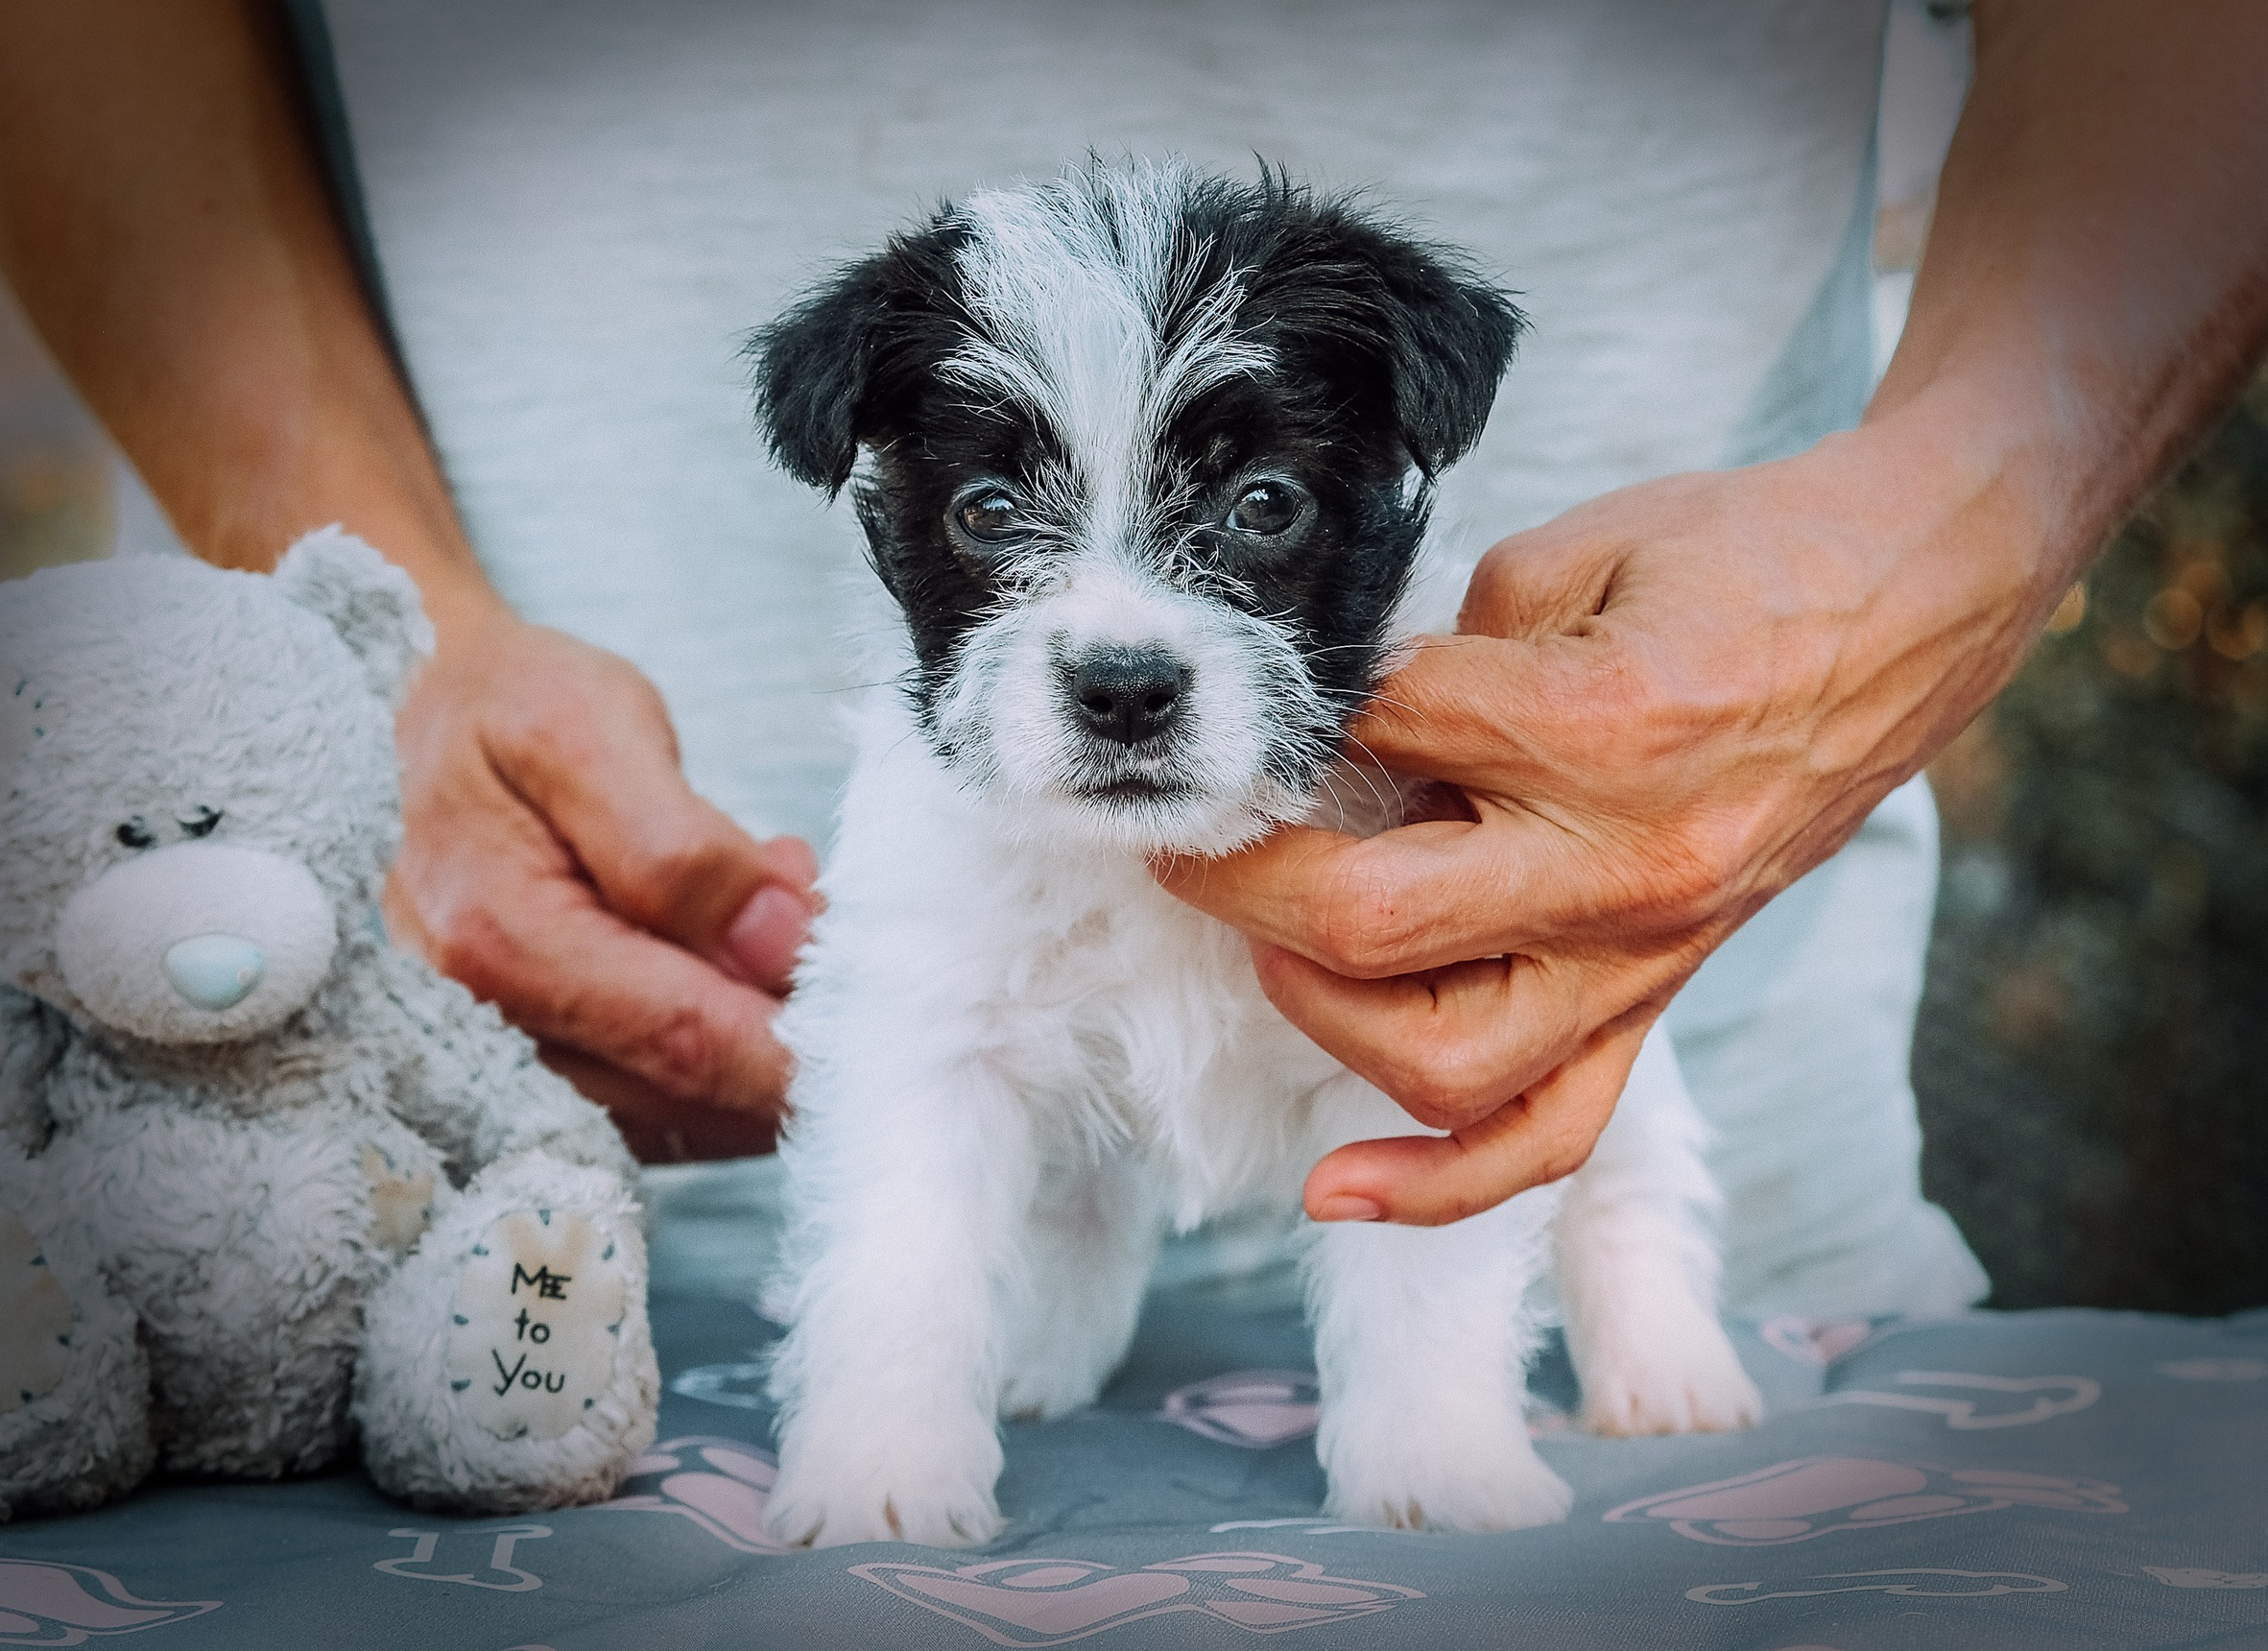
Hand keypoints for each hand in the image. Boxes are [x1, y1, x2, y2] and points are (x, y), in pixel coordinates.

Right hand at [384, 610, 817, 1161]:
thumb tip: (779, 947)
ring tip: (775, 912)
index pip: (684, 1038)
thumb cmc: (504, 708)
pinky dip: (725, 1047)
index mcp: (499, 942)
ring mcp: (506, 1060)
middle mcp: (487, 1028)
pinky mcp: (537, 1066)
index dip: (800, 1043)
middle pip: (692, 1093)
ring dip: (763, 1038)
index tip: (884, 1016)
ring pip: (684, 1113)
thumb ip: (680, 844)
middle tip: (838, 931)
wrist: (418, 717)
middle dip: (794, 1036)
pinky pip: (660, 1105)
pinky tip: (735, 957)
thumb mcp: (588, 726)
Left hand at [1160, 422, 2057, 1223]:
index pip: (1376, 742)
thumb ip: (1442, 647)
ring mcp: (1644, 954)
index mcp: (1602, 727)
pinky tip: (1334, 1189)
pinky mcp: (1656, 1001)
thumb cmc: (1739, 563)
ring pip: (1441, 1058)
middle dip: (1241, 880)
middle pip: (1371, 922)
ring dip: (1316, 1007)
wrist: (1902, 617)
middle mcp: (1622, 867)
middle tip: (1187, 834)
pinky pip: (1547, 1137)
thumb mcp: (1574, 554)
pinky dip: (1436, 1186)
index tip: (1248, 713)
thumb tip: (1327, 724)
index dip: (1287, 721)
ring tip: (1270, 938)